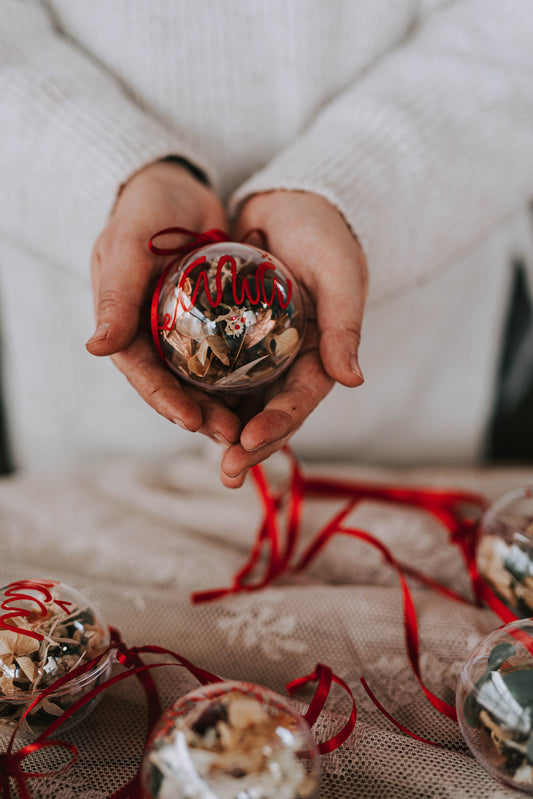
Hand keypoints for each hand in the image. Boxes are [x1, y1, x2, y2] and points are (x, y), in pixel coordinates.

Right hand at [87, 160, 240, 444]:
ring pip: (203, 379)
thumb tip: (97, 348)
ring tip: (249, 429)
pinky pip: (226, 357)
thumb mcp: (126, 246)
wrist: (178, 187)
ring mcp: (184, 332)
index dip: (165, 400)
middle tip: (231, 435)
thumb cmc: (144, 210)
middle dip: (200, 414)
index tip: (192, 421)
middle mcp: (153, 336)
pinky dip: (241, 378)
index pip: (143, 374)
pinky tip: (265, 395)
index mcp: (125, 326)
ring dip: (223, 405)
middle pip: (175, 386)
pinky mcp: (213, 323)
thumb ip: (115, 294)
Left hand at [220, 190, 367, 487]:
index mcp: (319, 355)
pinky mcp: (230, 336)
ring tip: (201, 449)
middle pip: (268, 412)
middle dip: (249, 444)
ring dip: (222, 428)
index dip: (278, 425)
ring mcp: (258, 352)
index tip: (249, 442)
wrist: (291, 201)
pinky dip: (200, 391)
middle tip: (227, 471)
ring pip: (239, 400)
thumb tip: (353, 380)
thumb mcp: (340, 274)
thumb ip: (344, 325)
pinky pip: (214, 371)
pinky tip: (180, 408)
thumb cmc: (324, 235)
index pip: (300, 400)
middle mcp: (288, 361)